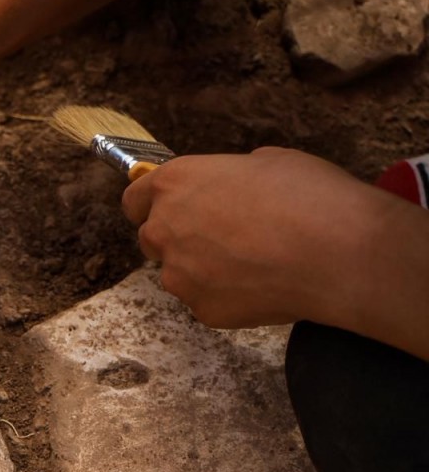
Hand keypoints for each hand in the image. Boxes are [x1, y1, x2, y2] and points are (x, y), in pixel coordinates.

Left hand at [121, 148, 411, 330]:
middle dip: (177, 238)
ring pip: (179, 273)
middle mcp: (165, 228)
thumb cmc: (309, 197)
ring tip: (253, 262)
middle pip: (151, 238)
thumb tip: (229, 187)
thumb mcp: (268, 161)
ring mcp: (179, 274)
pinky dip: (227, 295)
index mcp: (175, 183)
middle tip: (220, 237)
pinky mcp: (201, 309)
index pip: (134, 199)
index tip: (165, 209)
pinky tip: (263, 284)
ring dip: (203, 269)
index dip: (149, 205)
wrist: (338, 253)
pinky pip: (206, 300)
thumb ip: (229, 177)